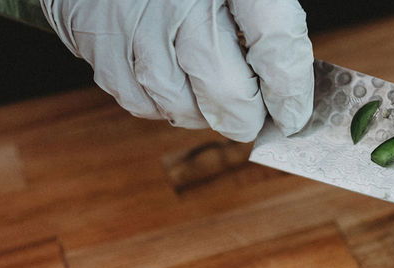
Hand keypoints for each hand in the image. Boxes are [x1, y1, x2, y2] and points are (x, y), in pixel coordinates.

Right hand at [39, 0, 313, 140]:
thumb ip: (270, 21)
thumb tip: (292, 91)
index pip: (276, 43)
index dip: (290, 91)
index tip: (293, 115)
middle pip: (228, 89)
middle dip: (247, 118)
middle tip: (252, 120)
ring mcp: (138, 22)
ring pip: (182, 105)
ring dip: (202, 115)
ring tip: (211, 100)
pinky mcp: (100, 41)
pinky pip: (140, 101)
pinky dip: (161, 106)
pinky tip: (172, 85)